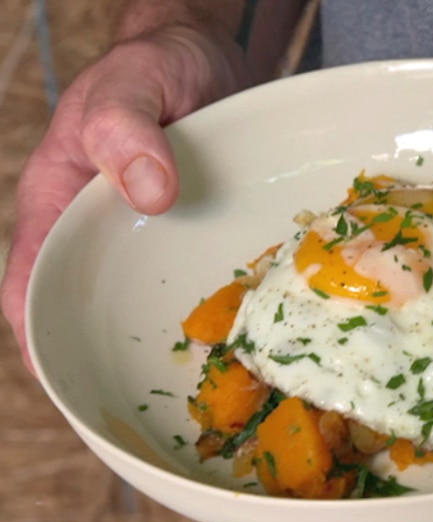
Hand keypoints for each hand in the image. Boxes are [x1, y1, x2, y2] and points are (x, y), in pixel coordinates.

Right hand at [0, 26, 247, 370]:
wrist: (211, 55)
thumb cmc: (156, 63)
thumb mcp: (131, 83)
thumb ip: (126, 129)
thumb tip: (149, 195)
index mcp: (60, 204)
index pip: (29, 284)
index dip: (39, 339)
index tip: (70, 385)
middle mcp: (102, 232)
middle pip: (93, 310)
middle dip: (117, 357)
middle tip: (167, 403)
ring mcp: (151, 238)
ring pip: (150, 303)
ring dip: (175, 338)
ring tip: (214, 377)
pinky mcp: (196, 235)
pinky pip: (198, 279)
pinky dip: (216, 306)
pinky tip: (252, 329)